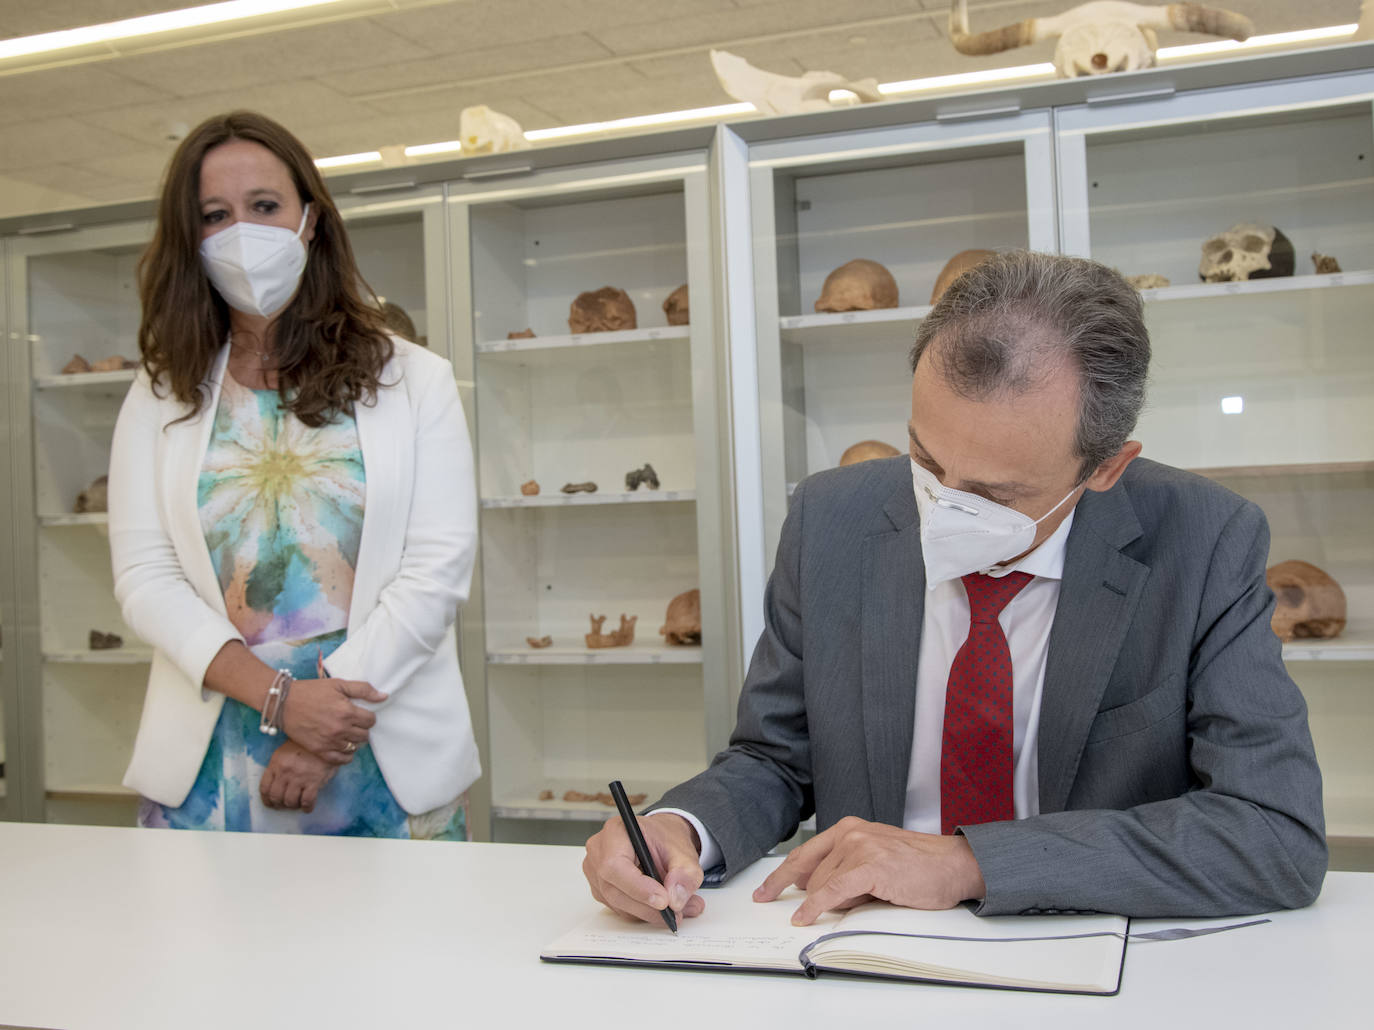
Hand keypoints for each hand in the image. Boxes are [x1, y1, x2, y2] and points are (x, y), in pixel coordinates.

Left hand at [260, 740, 336, 811]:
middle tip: (283, 806)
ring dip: (292, 806)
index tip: (270, 803)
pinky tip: (307, 807)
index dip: (266, 799)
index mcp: (276, 763)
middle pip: (276, 797)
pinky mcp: (314, 782)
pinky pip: (307, 801)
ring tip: (296, 804)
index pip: (264, 787)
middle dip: (279, 804)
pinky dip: (307, 807)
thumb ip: (278, 766)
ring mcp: (299, 778)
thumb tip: (276, 784)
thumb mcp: (285, 751)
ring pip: (290, 801)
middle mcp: (285, 772)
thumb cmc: (305, 745)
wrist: (326, 739)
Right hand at [281, 676, 386, 763]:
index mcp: (347, 711)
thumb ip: (363, 689)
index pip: (371, 721)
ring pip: (354, 747)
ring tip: (346, 733)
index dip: (368, 717)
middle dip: (361, 728)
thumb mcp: (338, 684)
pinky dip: (345, 755)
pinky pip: (341, 760)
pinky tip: (343, 747)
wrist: (284, 703)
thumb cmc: (311, 691)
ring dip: (353, 741)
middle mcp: (340, 729)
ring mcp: (329, 741)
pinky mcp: (319, 750)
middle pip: (364, 735)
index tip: (361, 714)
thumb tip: (384, 696)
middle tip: (353, 723)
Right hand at [583, 812, 706, 923]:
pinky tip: (663, 909)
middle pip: (615, 890)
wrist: (660, 840)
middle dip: (648, 906)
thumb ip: (684, 873)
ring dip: (649, 913)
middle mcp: (599, 852)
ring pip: (619, 904)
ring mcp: (595, 873)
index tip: (663, 901)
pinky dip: (643, 913)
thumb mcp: (684, 851)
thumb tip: (675, 899)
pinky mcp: (601, 890)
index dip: (638, 887)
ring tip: (679, 911)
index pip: (615, 865)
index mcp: (615, 832)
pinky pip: (620, 909)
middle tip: (677, 912)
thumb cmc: (664, 839)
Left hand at [753, 816, 986, 925]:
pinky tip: (804, 918)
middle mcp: (850, 832)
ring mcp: (859, 847)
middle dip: (802, 895)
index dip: (780, 875)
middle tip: (779, 907)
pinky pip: (831, 891)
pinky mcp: (869, 866)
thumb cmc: (919, 867)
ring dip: (832, 903)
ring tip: (869, 897)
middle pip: (809, 872)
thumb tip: (812, 890)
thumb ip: (845, 869)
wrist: (954, 866)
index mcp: (850, 828)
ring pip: (821, 884)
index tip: (764, 891)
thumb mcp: (875, 860)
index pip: (805, 853)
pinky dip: (815, 907)